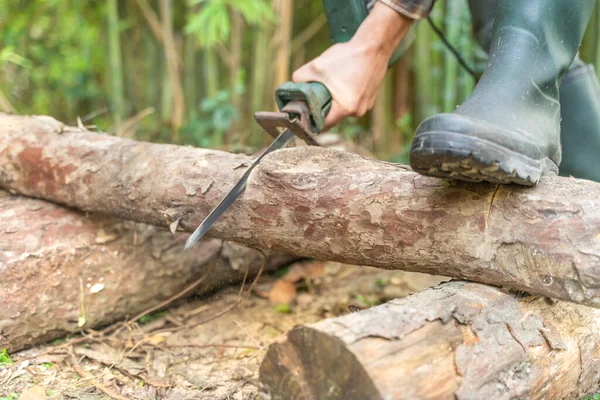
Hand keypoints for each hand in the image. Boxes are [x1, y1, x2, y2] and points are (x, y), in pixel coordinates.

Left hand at [292, 2, 412, 128]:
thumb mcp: (316, 66)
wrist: (375, 45)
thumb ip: (300, 78)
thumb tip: (294, 86)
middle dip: (323, 105)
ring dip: (335, 98)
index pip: (323, 125)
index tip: (304, 112)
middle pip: (333, 115)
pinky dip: (346, 93)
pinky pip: (353, 100)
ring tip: (334, 80)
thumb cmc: (348, 56)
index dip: (311, 120)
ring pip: (343, 107)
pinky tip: (345, 77)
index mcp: (345, 108)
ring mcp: (367, 105)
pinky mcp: (371, 97)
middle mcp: (358, 111)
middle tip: (317, 90)